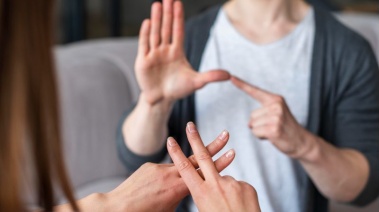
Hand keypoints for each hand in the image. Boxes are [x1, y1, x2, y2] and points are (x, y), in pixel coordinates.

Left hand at [106, 128, 234, 211]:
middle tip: (226, 134)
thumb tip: (191, 191)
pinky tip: (157, 185)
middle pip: (197, 158)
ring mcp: (159, 168)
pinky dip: (166, 175)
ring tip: (190, 164)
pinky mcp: (149, 166)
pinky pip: (163, 169)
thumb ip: (181, 197)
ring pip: (179, 163)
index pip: (204, 173)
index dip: (220, 164)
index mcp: (178, 188)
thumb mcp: (169, 210)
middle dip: (213, 146)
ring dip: (188, 162)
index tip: (232, 154)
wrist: (118, 207)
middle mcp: (171, 174)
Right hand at [135, 0, 229, 104]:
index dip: (178, 17)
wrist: (161, 100)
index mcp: (177, 52)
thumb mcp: (196, 82)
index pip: (178, 31)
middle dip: (168, 13)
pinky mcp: (143, 61)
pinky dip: (145, 34)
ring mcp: (153, 54)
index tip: (178, 3)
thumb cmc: (178, 89)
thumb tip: (229, 74)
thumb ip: (211, 76)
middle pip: (167, 28)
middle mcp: (165, 50)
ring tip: (157, 4)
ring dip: (157, 19)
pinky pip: (144, 45)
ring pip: (156, 33)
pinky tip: (147, 22)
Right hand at [167, 122, 260, 211]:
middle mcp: (215, 185)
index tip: (170, 140)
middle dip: (195, 139)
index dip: (176, 154)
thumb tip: (203, 187)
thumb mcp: (205, 210)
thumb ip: (203, 195)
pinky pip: (237, 185)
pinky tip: (239, 206)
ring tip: (228, 207)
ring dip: (224, 189)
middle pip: (202, 156)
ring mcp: (232, 184)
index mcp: (201, 194)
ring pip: (223, 178)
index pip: (185, 169)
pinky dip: (236, 194)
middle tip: (190, 124)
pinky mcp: (246, 185)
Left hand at [231, 76, 311, 157]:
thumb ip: (263, 111)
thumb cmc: (286, 128)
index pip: (255, 91)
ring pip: (252, 125)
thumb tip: (249, 123)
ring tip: (274, 131)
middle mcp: (276, 105)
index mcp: (276, 99)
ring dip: (260, 131)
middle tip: (274, 126)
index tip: (230, 77)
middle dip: (259, 124)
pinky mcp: (273, 128)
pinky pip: (255, 132)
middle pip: (252, 115)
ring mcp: (275, 117)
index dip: (241, 84)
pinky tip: (273, 137)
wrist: (302, 141)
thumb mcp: (277, 113)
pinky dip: (261, 137)